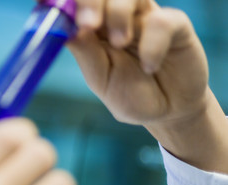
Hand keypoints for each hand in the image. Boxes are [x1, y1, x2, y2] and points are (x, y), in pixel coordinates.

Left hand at [69, 0, 207, 125]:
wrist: (169, 114)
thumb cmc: (131, 95)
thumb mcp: (101, 80)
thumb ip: (86, 54)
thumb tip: (69, 31)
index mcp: (94, 28)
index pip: (79, 4)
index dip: (72, 4)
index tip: (66, 17)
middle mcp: (118, 17)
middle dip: (92, 2)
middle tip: (88, 25)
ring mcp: (146, 19)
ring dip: (119, 14)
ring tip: (120, 44)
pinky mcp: (176, 26)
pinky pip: (163, 21)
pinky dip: (153, 44)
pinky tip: (149, 66)